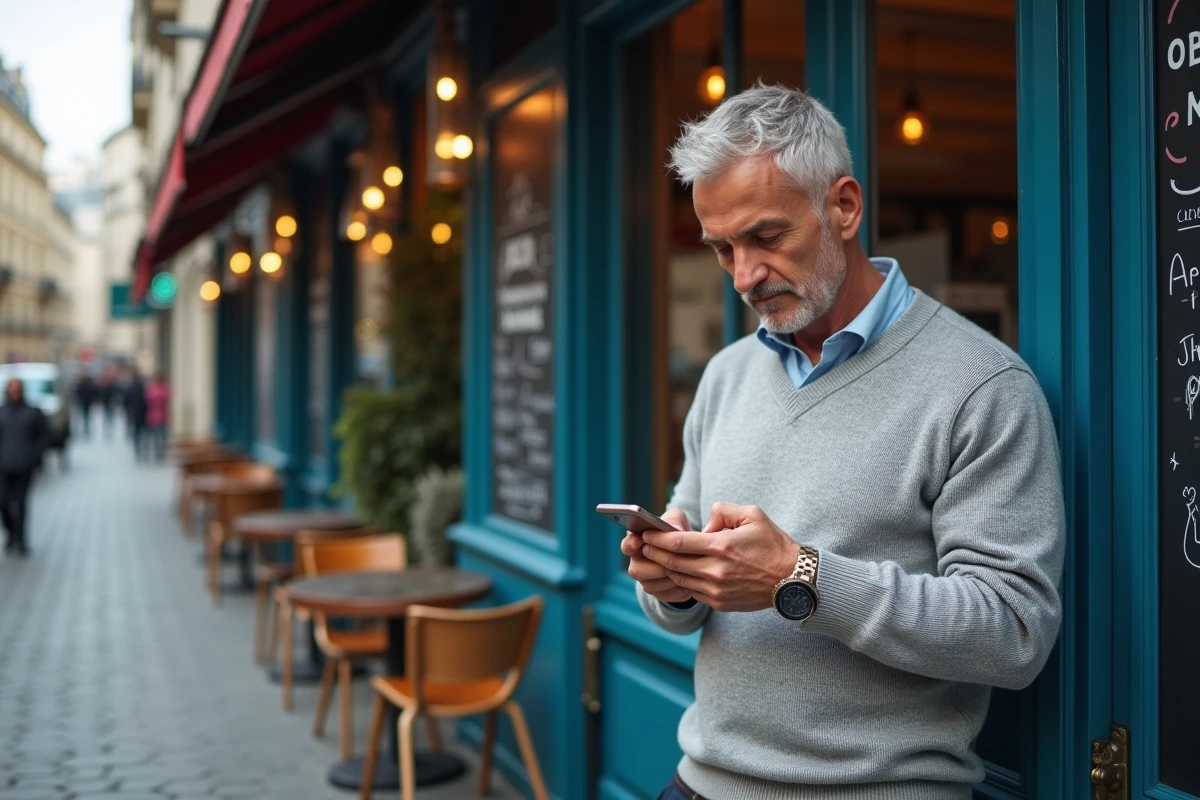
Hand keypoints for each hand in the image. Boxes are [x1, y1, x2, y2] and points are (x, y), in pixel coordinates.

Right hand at [621, 508, 693, 603]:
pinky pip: (664, 596)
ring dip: (668, 578)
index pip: (626, 545)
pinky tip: (690, 582)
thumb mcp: (677, 520)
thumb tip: (675, 528)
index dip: (630, 544)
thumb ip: (674, 519)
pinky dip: (678, 590)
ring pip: (650, 585)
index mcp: (636, 542)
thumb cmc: (677, 532)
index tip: (639, 540)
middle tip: (672, 561)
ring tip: (686, 571)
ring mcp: (646, 580)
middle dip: (656, 565)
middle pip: (636, 570)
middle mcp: (637, 563)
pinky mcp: (658, 593)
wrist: (690, 554)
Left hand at [640, 503, 800, 611]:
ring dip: (665, 568)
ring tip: (655, 557)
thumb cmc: (773, 544)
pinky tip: (676, 571)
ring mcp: (717, 590)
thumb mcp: (753, 515)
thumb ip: (724, 510)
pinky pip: (692, 591)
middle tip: (642, 545)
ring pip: (679, 578)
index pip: (678, 543)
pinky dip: (682, 581)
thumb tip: (706, 522)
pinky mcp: (720, 603)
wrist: (794, 580)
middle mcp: (716, 571)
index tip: (645, 533)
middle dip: (653, 553)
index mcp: (722, 547)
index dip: (657, 538)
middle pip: (672, 562)